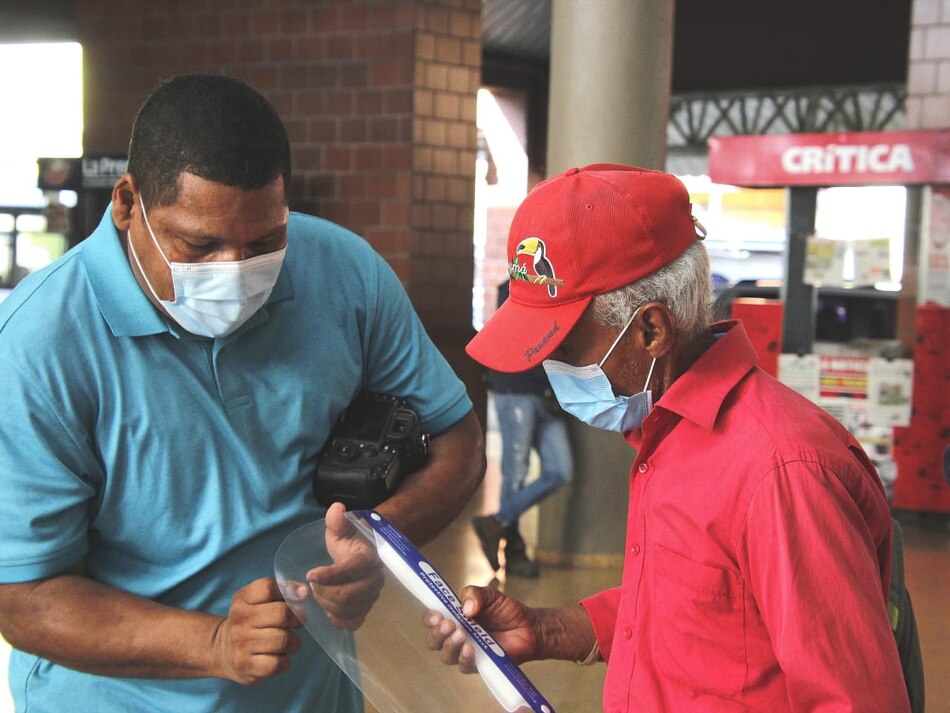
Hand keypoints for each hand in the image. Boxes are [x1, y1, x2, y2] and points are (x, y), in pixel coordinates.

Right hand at [212, 577, 302, 684]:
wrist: (223, 651)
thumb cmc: (251, 621)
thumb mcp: (258, 600)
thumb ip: (283, 591)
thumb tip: (304, 592)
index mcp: (242, 598)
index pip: (268, 588)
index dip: (290, 592)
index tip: (297, 600)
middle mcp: (239, 619)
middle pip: (282, 614)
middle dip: (296, 619)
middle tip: (296, 623)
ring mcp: (241, 644)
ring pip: (284, 640)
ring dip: (293, 642)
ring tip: (288, 641)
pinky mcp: (246, 666)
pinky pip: (278, 663)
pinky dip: (285, 661)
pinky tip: (279, 657)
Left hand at [305, 502, 383, 629]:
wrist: (365, 552)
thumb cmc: (350, 540)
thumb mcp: (342, 528)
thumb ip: (338, 521)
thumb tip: (336, 509)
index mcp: (369, 558)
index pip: (350, 570)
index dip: (329, 575)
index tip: (309, 574)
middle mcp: (375, 579)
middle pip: (348, 595)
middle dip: (324, 592)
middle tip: (311, 584)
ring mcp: (372, 596)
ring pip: (348, 609)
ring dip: (326, 604)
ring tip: (317, 593)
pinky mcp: (367, 609)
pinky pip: (354, 623)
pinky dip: (338, 620)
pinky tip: (328, 611)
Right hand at [423, 585, 537, 672]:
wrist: (529, 627)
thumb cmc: (506, 610)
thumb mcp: (490, 595)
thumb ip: (475, 594)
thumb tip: (466, 608)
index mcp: (454, 616)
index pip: (433, 620)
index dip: (430, 618)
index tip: (437, 615)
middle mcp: (455, 635)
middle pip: (434, 641)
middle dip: (438, 633)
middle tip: (450, 624)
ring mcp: (465, 651)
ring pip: (446, 655)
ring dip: (450, 645)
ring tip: (462, 634)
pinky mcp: (478, 664)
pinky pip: (464, 666)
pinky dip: (464, 658)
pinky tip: (471, 648)